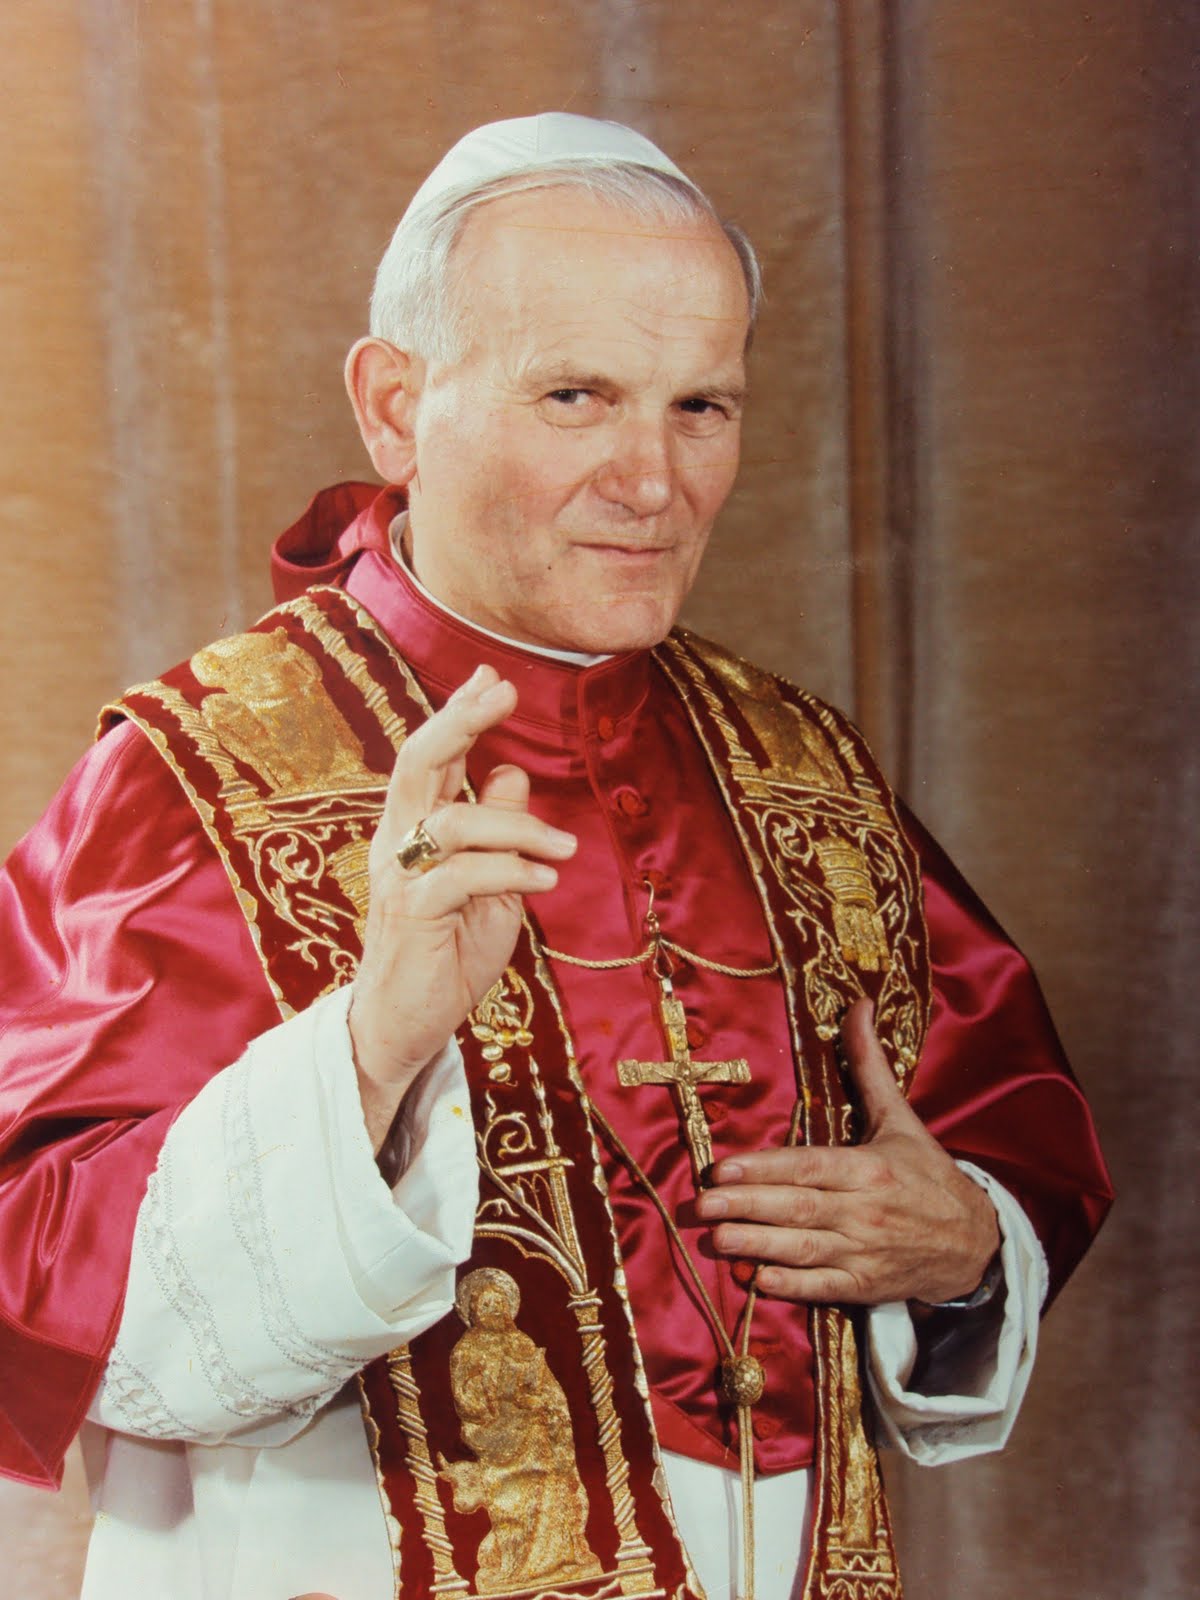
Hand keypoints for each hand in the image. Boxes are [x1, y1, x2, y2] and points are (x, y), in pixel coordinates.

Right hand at [348, 664, 575, 1147]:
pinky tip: (545, 878)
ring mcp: (400, 876)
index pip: (432, 757)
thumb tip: (511, 772)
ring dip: (519, 826)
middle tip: (503, 691)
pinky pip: (462, 875)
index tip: (491, 676)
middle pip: (418, 761)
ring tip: (566, 846)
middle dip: (460, 720)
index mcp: (414, 829)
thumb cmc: (447, 954)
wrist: (405, 1025)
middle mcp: (398, 842)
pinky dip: (510, 870)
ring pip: (453, 820)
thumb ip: (497, 832)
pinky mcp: (412, 914)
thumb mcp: (489, 887)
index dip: (459, 714)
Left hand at [695, 999, 999, 1305]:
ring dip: (757, 1245)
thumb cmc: (927, 1173)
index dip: (765, 1168)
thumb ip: (869, 1064)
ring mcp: (864, 1252)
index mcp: (869, 1167)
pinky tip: (757, 1279)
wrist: (974, 1242)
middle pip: (797, 1208)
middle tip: (700, 1205)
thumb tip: (858, 1005)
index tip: (723, 1168)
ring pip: (803, 1249)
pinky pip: (823, 1288)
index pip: (808, 1166)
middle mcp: (864, 1210)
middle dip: (745, 1207)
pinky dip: (790, 1286)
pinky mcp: (866, 1286)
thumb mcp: (900, 1116)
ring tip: (715, 1240)